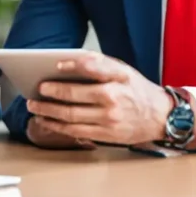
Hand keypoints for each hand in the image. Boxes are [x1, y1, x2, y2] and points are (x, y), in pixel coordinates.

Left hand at [25, 53, 184, 146]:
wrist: (161, 118)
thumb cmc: (137, 90)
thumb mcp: (124, 71)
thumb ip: (100, 64)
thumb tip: (71, 61)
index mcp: (118, 78)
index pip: (90, 68)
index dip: (71, 66)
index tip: (55, 66)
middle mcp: (113, 99)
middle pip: (73, 96)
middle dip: (50, 93)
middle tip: (36, 90)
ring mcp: (108, 119)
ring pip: (70, 116)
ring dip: (48, 112)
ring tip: (34, 106)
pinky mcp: (106, 135)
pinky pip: (76, 131)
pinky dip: (57, 126)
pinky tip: (47, 121)